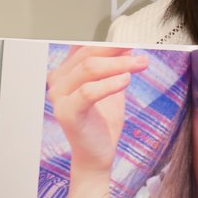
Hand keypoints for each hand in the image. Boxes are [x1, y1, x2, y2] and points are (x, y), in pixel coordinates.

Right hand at [47, 46, 147, 171]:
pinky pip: (88, 92)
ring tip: (140, 64)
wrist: (97, 155)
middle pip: (87, 56)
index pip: (83, 48)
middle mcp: (57, 82)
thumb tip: (127, 48)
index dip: (108, 44)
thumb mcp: (112, 88)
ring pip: (89, 69)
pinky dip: (109, 84)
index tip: (130, 43)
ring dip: (118, 64)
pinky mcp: (66, 113)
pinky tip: (126, 80)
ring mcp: (59, 97)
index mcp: (65, 73)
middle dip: (116, 51)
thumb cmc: (103, 123)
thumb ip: (115, 69)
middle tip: (140, 52)